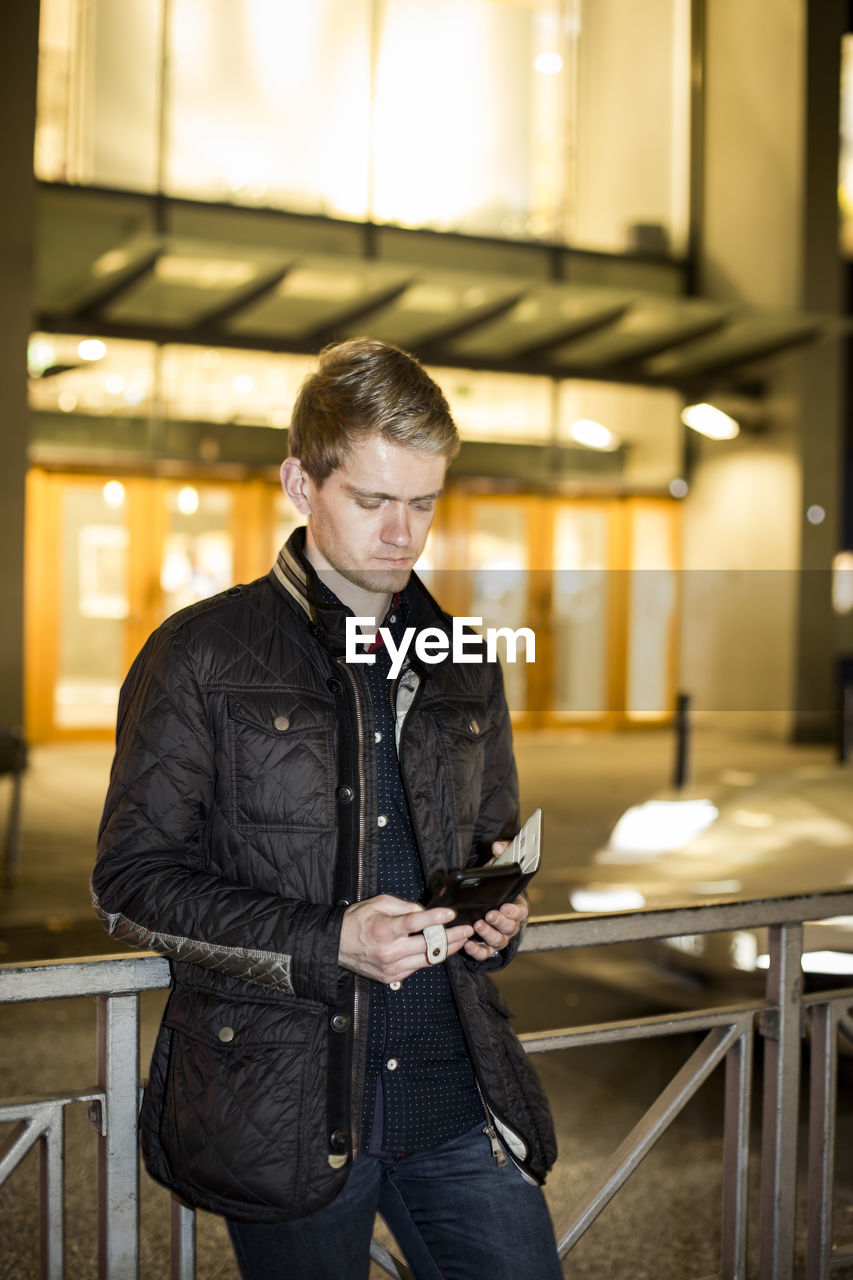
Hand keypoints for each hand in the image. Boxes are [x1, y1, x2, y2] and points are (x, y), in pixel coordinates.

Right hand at [339, 895, 473, 982]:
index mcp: (384, 930)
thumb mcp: (378, 903)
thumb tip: (424, 912)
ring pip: (427, 960)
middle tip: (467, 930)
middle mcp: (389, 951)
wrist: (336, 946)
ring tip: (461, 940)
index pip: (415, 923)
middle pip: (428, 945)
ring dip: (447, 950)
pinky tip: (440, 949)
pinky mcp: (392, 977)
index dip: (435, 918)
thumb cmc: (356, 921)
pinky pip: (417, 967)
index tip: (450, 913)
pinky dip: (429, 958)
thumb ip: (403, 906)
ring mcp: (391, 968)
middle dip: (452, 937)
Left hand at [464, 837, 526, 961]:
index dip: (514, 911)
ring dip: (489, 934)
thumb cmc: (495, 884)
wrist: (484, 900)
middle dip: (500, 922)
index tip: (505, 906)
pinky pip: (484, 953)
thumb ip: (502, 852)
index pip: (521, 912)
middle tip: (489, 914)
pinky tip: (468, 944)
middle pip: (510, 927)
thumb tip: (497, 845)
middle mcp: (510, 924)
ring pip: (498, 941)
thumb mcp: (499, 866)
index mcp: (516, 906)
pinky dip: (477, 951)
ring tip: (478, 924)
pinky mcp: (486, 947)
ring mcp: (498, 937)